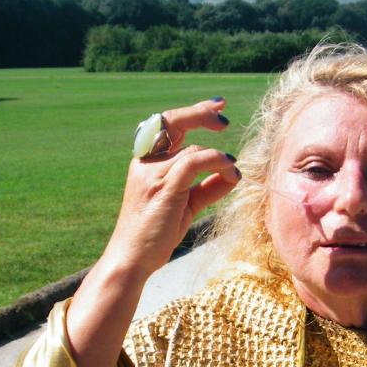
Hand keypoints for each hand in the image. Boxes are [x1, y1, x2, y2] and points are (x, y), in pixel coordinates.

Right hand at [101, 98, 239, 280]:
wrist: (131, 259)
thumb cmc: (155, 235)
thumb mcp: (185, 206)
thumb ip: (205, 188)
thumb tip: (231, 174)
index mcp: (147, 163)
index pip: (167, 126)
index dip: (193, 112)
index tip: (216, 107)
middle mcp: (146, 163)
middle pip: (172, 122)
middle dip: (200, 114)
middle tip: (224, 118)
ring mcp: (152, 173)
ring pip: (192, 149)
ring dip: (220, 157)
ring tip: (234, 172)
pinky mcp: (163, 187)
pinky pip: (194, 162)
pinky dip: (217, 162)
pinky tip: (232, 172)